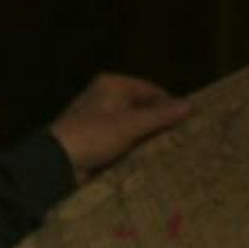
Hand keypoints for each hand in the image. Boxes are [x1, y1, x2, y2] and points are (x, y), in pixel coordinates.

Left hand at [48, 73, 191, 182]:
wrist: (56, 163)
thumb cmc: (92, 136)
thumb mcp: (130, 124)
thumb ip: (161, 116)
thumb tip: (191, 105)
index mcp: (112, 85)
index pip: (152, 90)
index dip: (170, 105)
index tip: (192, 122)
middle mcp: (105, 97)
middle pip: (143, 108)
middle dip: (161, 123)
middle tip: (186, 138)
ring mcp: (100, 119)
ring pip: (134, 126)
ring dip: (149, 138)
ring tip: (174, 151)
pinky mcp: (96, 139)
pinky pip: (123, 140)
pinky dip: (135, 148)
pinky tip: (151, 159)